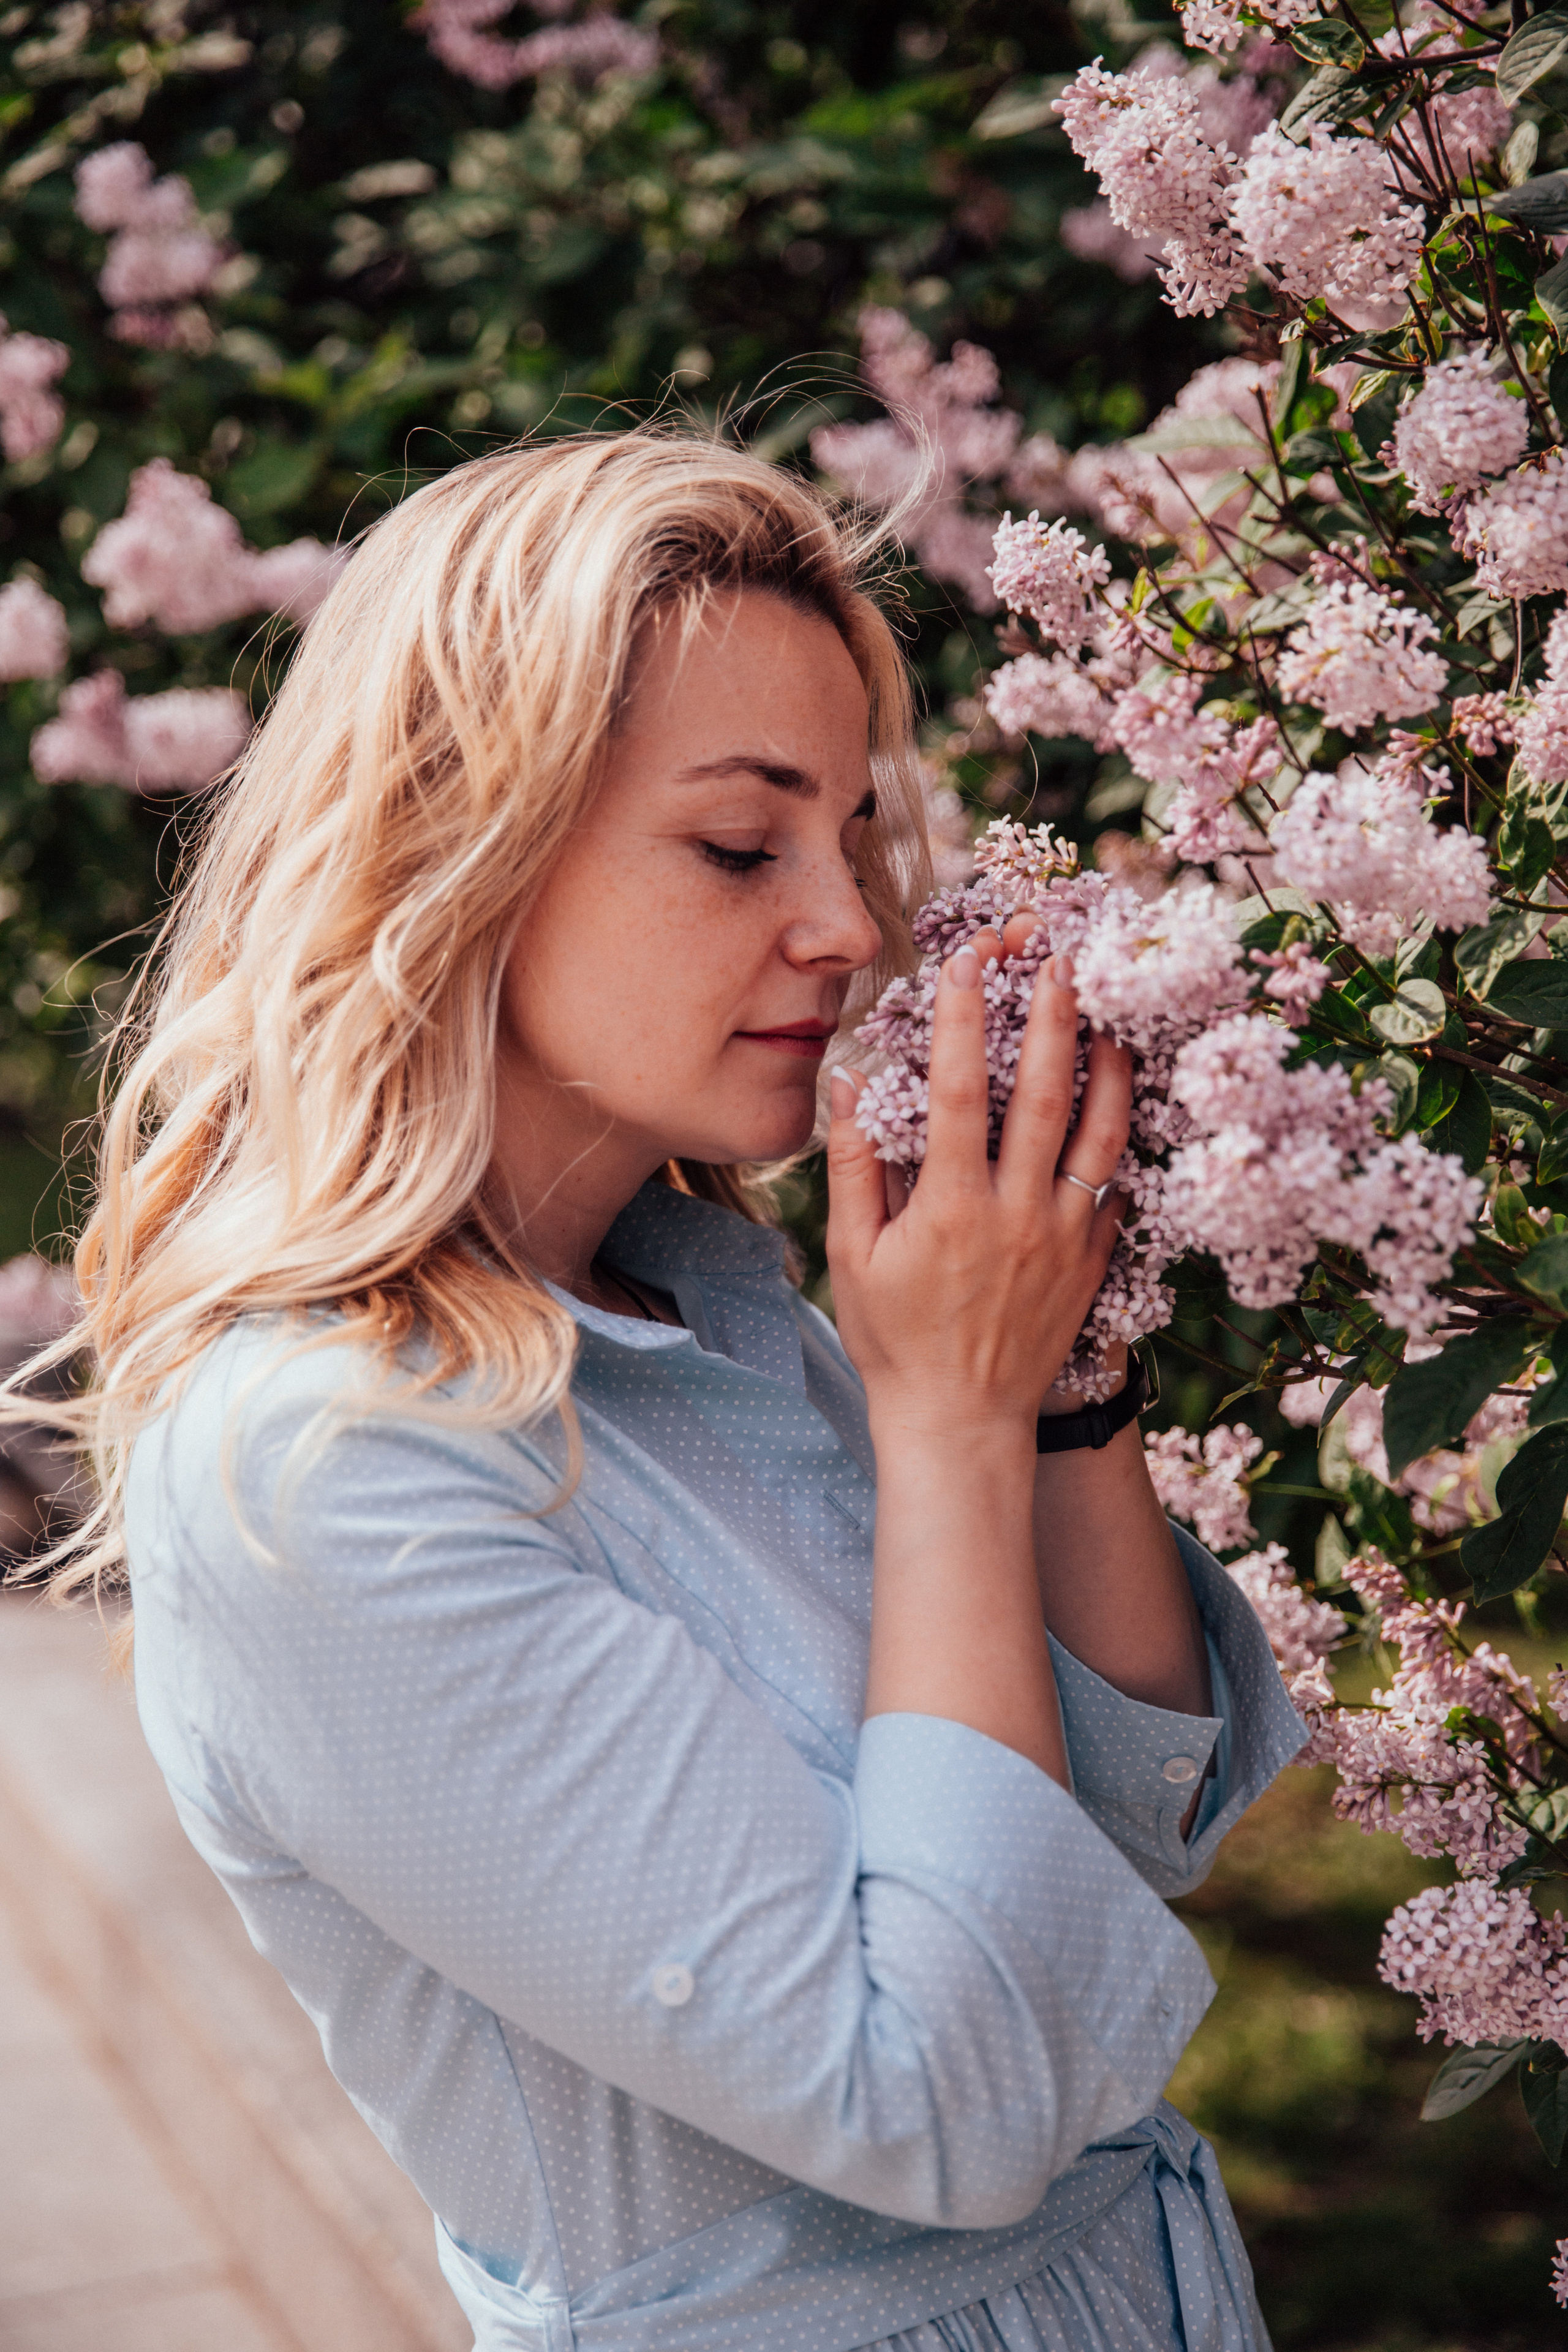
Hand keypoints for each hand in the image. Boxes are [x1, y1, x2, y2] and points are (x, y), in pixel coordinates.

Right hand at [826, 932, 1131, 1439]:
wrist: (960, 1423)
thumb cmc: (894, 1339)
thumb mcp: (853, 1256)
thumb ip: (853, 1166)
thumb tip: (849, 1083)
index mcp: (951, 1205)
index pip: (960, 1089)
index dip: (963, 1019)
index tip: (965, 964)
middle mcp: (1017, 1213)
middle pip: (1046, 1094)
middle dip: (1053, 1018)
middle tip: (1061, 961)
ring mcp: (1063, 1238)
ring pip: (1099, 1135)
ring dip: (1107, 1069)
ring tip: (1111, 1019)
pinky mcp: (1091, 1263)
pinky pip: (1116, 1189)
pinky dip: (1121, 1142)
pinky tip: (1120, 1105)